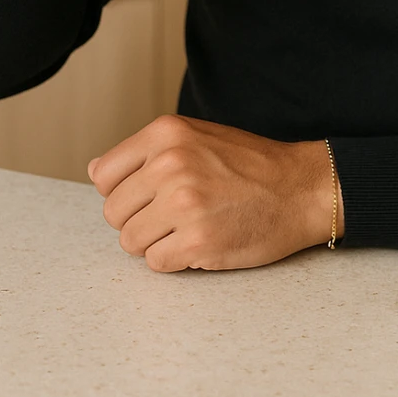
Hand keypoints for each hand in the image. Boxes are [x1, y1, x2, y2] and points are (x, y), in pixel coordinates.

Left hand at [87, 114, 342, 271]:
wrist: (301, 189)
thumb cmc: (251, 165)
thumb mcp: (198, 136)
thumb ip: (148, 152)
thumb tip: (96, 171)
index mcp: (166, 134)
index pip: (103, 176)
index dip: (124, 192)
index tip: (149, 195)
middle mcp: (170, 164)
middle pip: (114, 213)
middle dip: (139, 220)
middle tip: (175, 216)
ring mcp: (183, 204)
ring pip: (130, 241)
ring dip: (156, 242)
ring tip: (190, 228)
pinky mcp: (197, 242)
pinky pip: (156, 263)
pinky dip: (176, 260)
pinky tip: (202, 242)